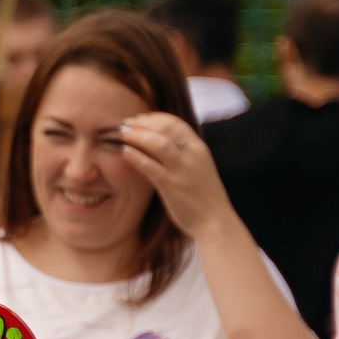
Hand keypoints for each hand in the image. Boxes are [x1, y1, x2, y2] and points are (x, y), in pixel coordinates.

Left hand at [114, 114, 237, 240]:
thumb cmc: (204, 196)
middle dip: (142, 123)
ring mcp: (182, 170)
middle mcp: (192, 155)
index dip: (154, 118)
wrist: (216, 221)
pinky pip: (150, 166)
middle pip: (165, 128)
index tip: (139, 118)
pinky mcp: (172, 186)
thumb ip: (183, 155)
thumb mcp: (198, 168)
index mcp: (199, 149)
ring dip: (137, 135)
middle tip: (124, 124)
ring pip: (158, 143)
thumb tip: (161, 143)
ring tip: (121, 134)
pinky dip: (136, 156)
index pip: (176, 123)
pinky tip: (124, 152)